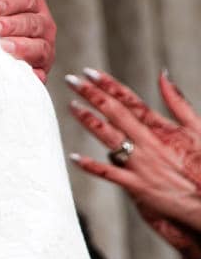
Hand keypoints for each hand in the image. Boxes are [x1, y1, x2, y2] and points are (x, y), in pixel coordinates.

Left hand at [0, 0, 54, 80]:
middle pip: (33, 24)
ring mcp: (43, 50)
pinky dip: (29, 74)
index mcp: (32, 3)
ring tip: (3, 48)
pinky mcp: (38, 72)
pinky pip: (38, 75)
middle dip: (13, 25)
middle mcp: (43, 26)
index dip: (10, 1)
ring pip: (39, 49)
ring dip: (21, 48)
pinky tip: (17, 72)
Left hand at [67, 68, 200, 237]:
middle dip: (92, 95)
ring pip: (110, 138)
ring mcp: (143, 164)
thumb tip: (163, 74)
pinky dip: (92, 166)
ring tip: (72, 106)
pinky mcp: (139, 186)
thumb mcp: (198, 129)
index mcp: (163, 129)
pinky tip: (75, 157)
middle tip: (72, 80)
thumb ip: (178, 101)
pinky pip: (110, 174)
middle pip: (116, 114)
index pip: (131, 101)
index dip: (109, 85)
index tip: (90, 72)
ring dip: (88, 121)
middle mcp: (150, 144)